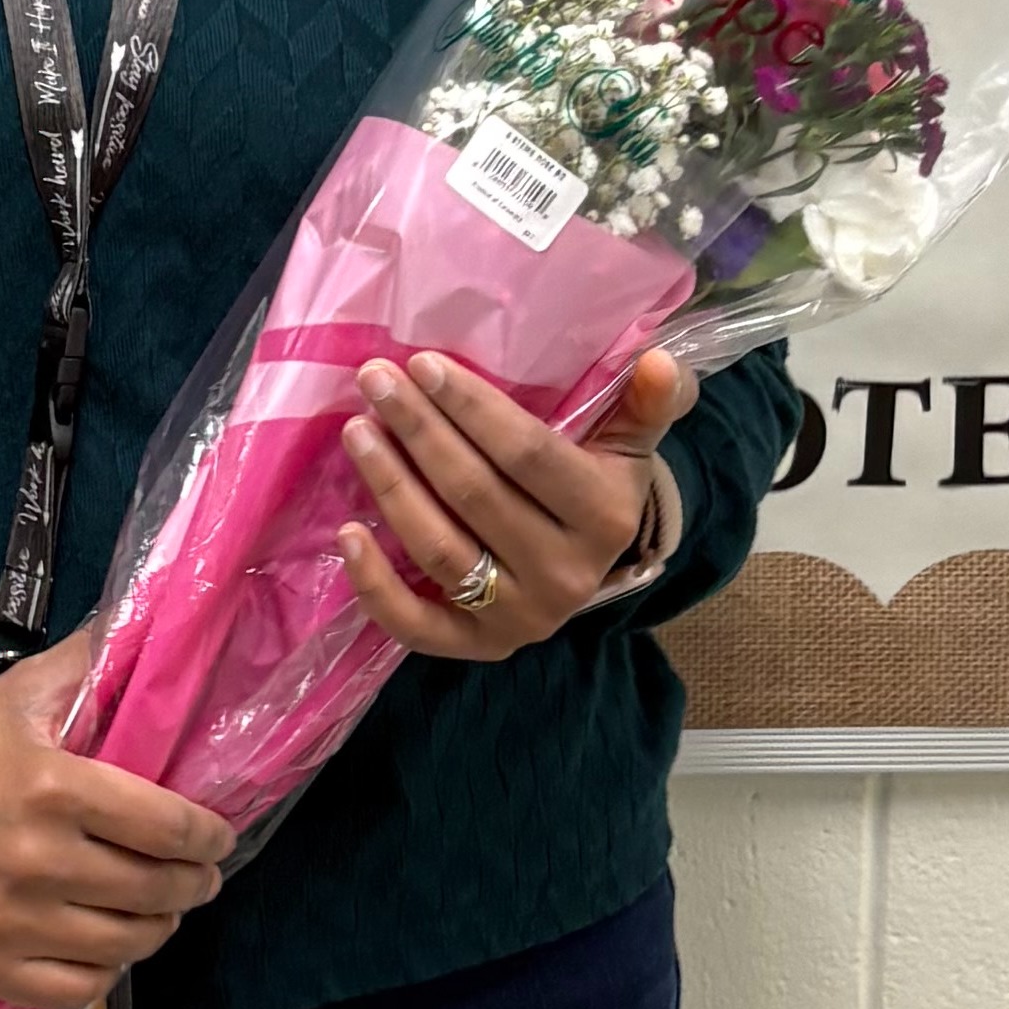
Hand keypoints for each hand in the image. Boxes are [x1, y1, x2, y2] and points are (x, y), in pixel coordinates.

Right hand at [0, 626, 232, 1008]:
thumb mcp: (17, 695)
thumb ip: (91, 664)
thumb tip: (156, 632)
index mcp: (51, 788)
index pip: (168, 827)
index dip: (208, 837)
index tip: (215, 837)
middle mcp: (35, 862)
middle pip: (155, 892)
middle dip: (192, 884)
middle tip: (196, 876)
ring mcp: (8, 924)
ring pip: (125, 946)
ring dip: (156, 928)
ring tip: (156, 911)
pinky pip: (76, 991)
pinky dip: (104, 974)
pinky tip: (104, 948)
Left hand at [337, 343, 690, 662]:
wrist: (588, 566)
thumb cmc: (595, 486)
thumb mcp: (627, 445)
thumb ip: (646, 404)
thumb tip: (661, 362)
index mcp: (606, 516)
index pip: (527, 455)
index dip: (471, 408)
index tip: (422, 363)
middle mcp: (566, 574)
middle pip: (474, 493)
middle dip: (418, 430)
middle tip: (375, 381)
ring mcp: (521, 617)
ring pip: (439, 548)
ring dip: (390, 485)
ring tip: (358, 431)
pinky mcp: (479, 647)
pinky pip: (416, 625)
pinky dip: (375, 584)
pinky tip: (347, 533)